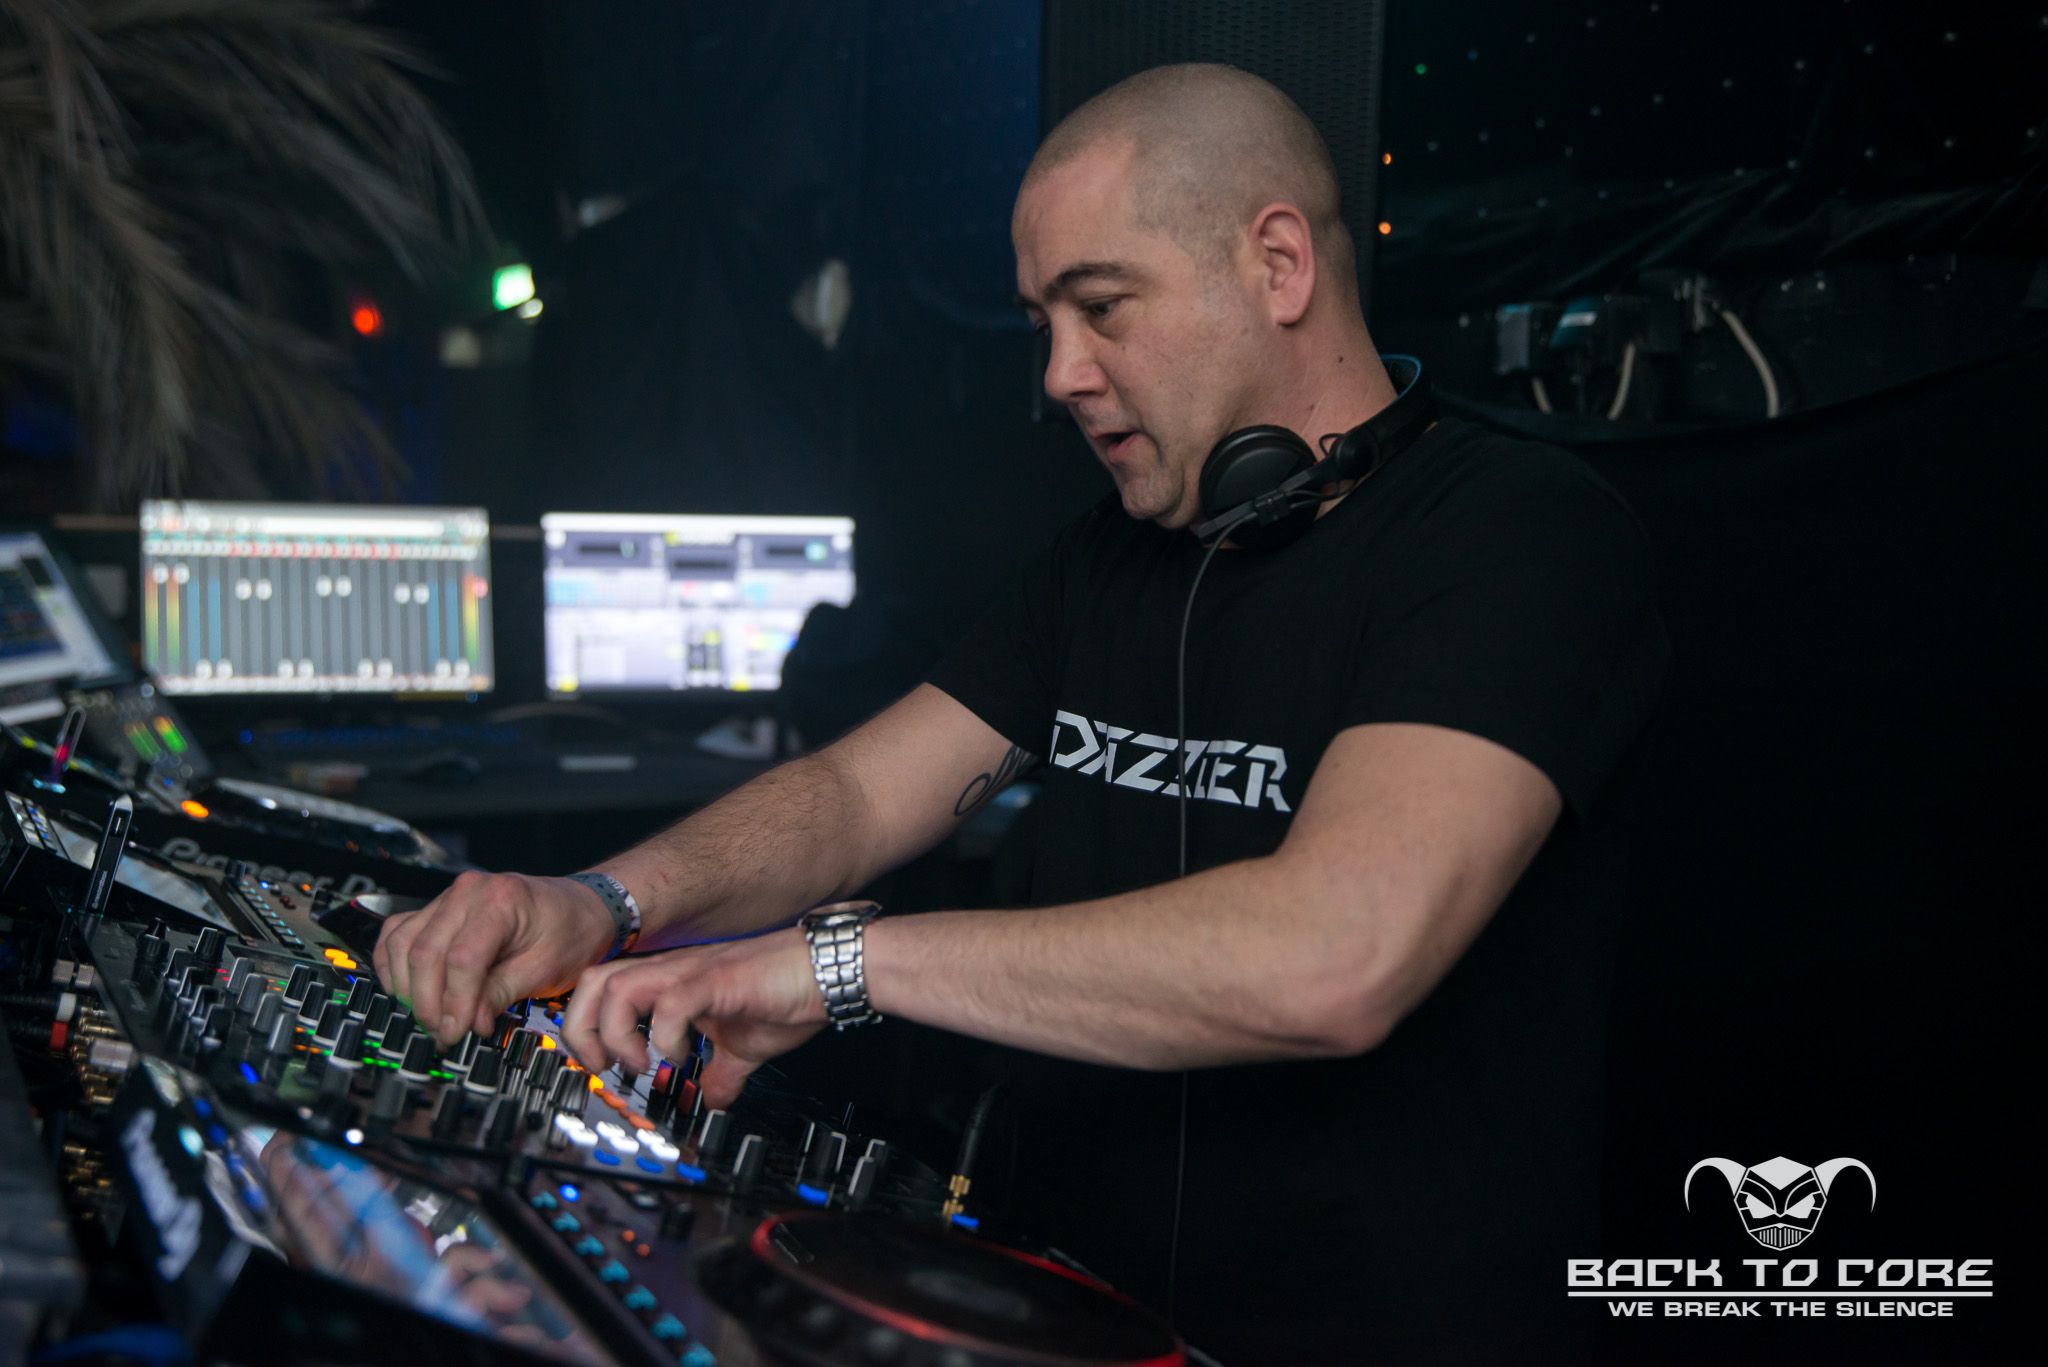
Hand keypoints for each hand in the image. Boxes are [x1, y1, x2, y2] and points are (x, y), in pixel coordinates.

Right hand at [374, 870, 617, 1045]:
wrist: (580, 908)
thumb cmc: (570, 932)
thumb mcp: (545, 968)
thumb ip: (500, 994)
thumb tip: (465, 1023)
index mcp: (501, 900)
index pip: (461, 959)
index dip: (454, 1004)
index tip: (456, 1034)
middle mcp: (467, 891)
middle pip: (425, 953)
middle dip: (428, 1003)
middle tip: (443, 1035)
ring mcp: (448, 897)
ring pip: (402, 944)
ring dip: (407, 988)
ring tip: (430, 1018)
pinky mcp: (437, 908)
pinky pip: (398, 934)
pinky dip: (395, 965)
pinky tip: (407, 991)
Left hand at [559, 929, 825, 1108]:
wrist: (829, 971)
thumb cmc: (789, 995)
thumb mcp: (743, 1047)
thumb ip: (720, 1072)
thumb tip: (714, 1102)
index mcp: (672, 982)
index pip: (602, 988)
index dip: (586, 1025)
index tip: (600, 1065)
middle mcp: (673, 971)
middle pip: (592, 982)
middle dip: (583, 1030)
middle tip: (605, 1067)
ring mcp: (692, 972)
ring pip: (617, 987)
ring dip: (616, 1033)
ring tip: (639, 1063)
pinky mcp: (716, 981)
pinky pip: (670, 1003)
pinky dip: (663, 1036)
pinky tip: (681, 1055)